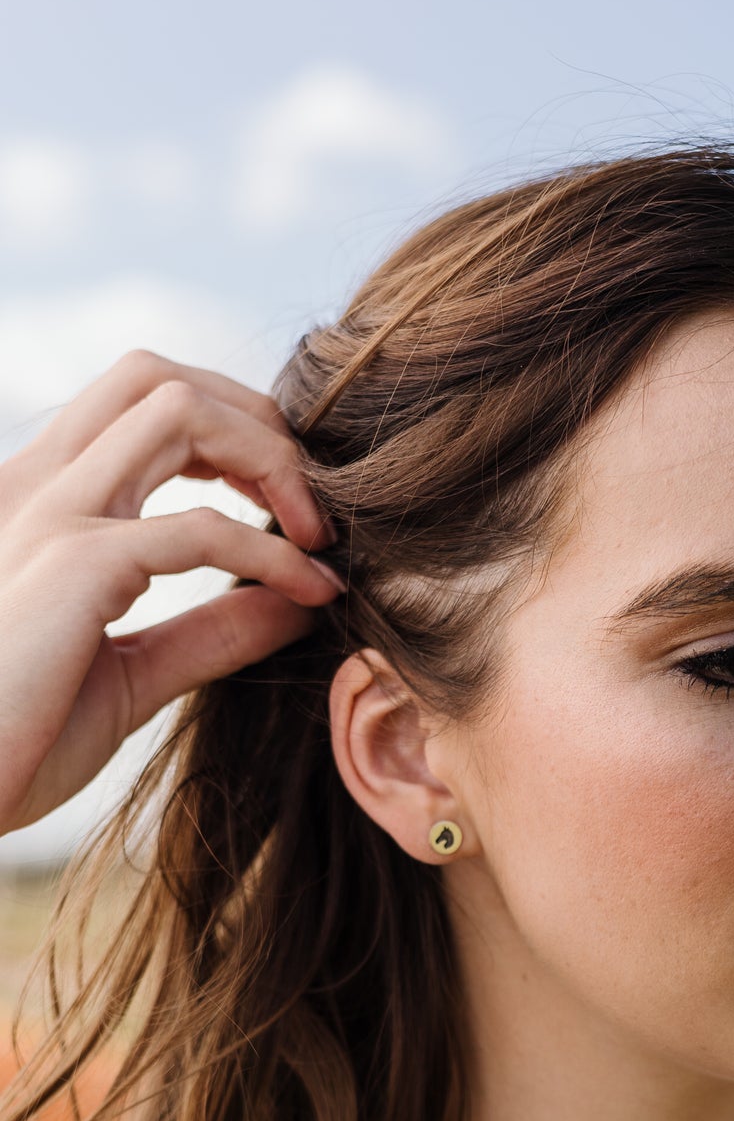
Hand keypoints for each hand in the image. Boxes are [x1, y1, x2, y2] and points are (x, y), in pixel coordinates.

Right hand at [0, 349, 342, 835]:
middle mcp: (36, 486)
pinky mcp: (73, 564)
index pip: (137, 403)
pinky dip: (274, 553)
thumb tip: (299, 603)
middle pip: (158, 378)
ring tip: (317, 534)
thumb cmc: (18, 742)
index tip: (288, 504)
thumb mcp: (132, 675)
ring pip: (177, 408)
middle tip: (313, 505)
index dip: (229, 430)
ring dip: (267, 458)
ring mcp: (50, 515)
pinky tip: (313, 592)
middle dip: (254, 421)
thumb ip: (209, 632)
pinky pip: (200, 527)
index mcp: (40, 501)